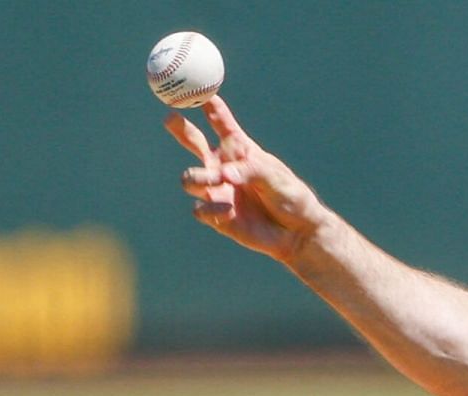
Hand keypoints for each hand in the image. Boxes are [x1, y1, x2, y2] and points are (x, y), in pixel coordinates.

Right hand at [167, 96, 326, 262]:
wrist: (296, 233)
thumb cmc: (291, 198)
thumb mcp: (275, 178)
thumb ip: (250, 171)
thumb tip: (224, 173)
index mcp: (240, 151)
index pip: (221, 123)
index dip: (210, 106)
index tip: (200, 90)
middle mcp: (224, 167)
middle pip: (194, 143)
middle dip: (180, 128)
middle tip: (171, 117)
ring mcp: (218, 191)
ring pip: (190, 179)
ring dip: (199, 178)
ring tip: (216, 181)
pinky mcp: (217, 216)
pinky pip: (200, 209)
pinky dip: (211, 209)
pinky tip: (229, 211)